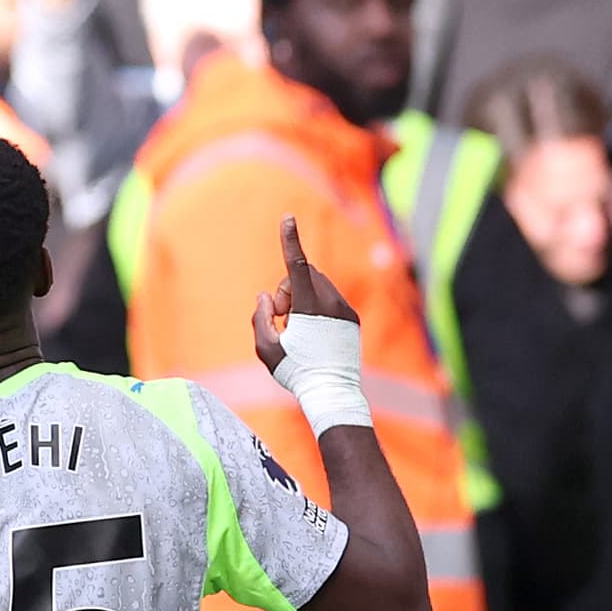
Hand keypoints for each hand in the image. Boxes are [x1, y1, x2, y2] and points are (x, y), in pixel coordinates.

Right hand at [249, 213, 354, 371]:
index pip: (297, 266)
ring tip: (296, 328)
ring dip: (300, 298)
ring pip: (317, 285)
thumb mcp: (266, 347)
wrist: (333, 392)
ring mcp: (345, 310)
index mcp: (310, 308)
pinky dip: (314, 306)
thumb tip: (266, 297)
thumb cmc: (295, 371)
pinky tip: (311, 333)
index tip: (288, 218)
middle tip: (280, 317)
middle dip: (287, 288)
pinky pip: (328, 298)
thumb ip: (260, 316)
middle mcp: (332, 303)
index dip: (290, 240)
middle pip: (304, 274)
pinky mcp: (351, 318)